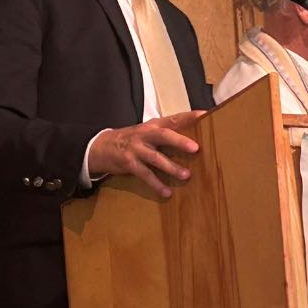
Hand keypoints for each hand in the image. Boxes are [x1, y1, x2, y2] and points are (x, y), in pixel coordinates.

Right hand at [88, 111, 206, 197]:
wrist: (102, 147)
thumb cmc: (134, 140)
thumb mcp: (149, 132)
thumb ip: (169, 133)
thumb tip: (196, 140)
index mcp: (154, 125)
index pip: (174, 119)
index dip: (189, 117)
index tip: (205, 115)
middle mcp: (145, 134)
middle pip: (164, 135)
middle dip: (180, 141)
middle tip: (196, 148)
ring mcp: (136, 149)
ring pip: (155, 158)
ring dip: (171, 167)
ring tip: (186, 175)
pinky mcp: (129, 163)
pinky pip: (145, 174)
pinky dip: (156, 184)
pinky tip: (166, 192)